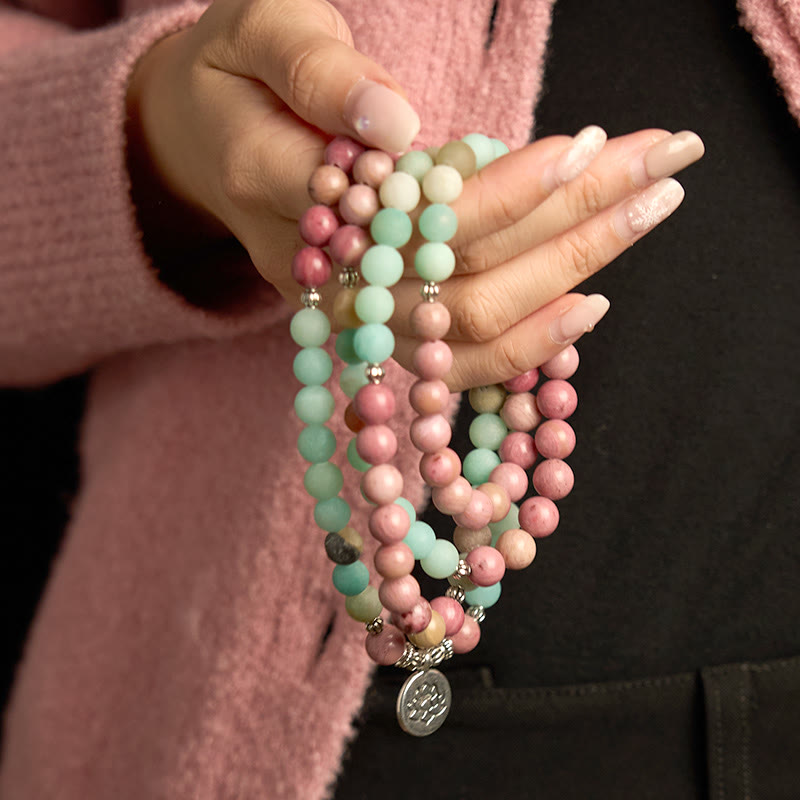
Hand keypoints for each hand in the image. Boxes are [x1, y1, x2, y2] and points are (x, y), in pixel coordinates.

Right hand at [126, 0, 702, 389]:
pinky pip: (453, 367)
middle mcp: (319, 276)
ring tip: (650, 207)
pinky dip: (527, 344)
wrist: (209, 142)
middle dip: (570, 226)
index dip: (499, 192)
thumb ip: (320, 72)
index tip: (586, 148)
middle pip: (454, 281)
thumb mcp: (262, 31)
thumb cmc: (241, 74)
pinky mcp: (375, 333)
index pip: (404, 214)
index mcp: (277, 192)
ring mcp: (348, 316)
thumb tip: (397, 123)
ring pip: (465, 329)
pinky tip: (592, 298)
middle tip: (664, 163)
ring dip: (569, 275)